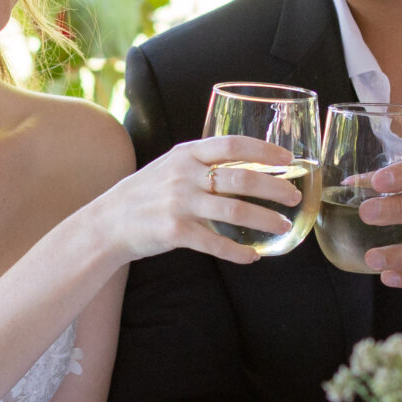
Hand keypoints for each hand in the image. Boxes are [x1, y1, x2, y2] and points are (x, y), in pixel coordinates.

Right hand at [99, 135, 297, 264]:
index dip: (264, 150)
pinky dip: (238, 252)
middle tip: (294, 196)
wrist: (107, 223)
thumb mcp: (170, 166)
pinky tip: (253, 256)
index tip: (288, 160)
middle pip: (240, 178)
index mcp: (186, 154)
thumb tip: (247, 165)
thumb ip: (202, 163)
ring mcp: (179, 203)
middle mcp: (184, 175)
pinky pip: (215, 243)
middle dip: (274, 188)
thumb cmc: (146, 194)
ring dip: (264, 219)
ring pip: (234, 210)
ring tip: (283, 226)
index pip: (232, 144)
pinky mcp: (174, 232)